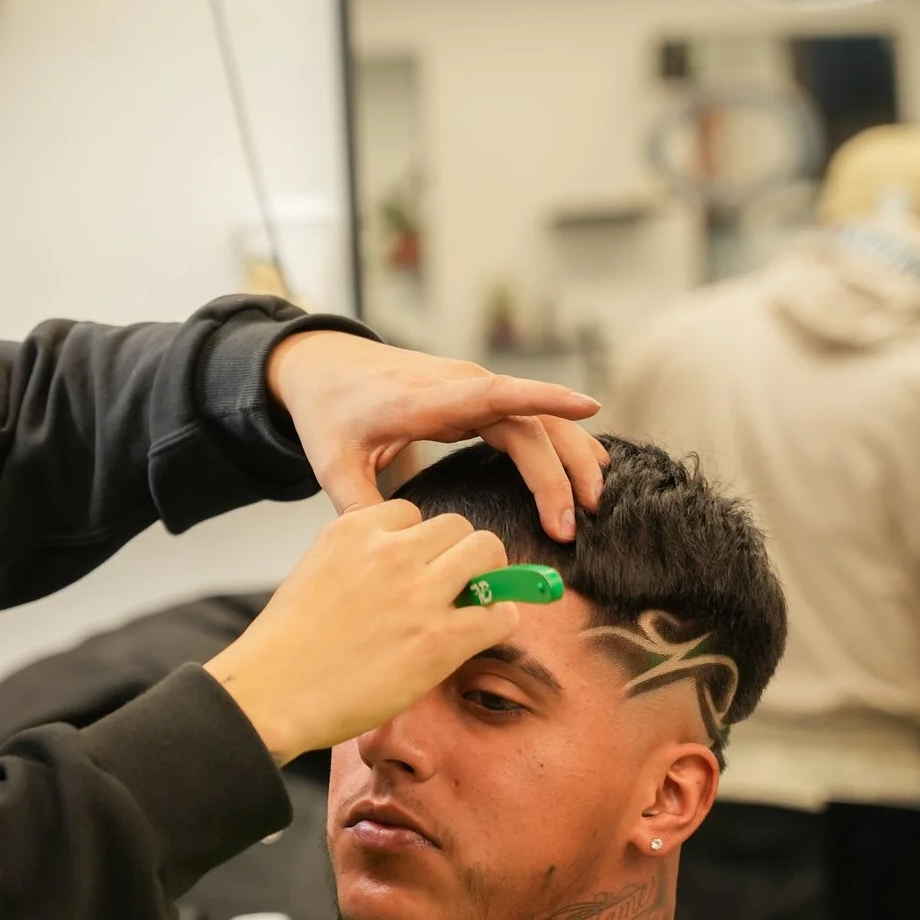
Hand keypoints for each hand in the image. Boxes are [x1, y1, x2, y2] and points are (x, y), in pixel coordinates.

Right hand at [206, 502, 514, 762]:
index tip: (411, 572)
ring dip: (487, 577)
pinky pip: (500, 611)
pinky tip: (476, 635)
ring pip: (488, 553)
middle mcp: (389, 551)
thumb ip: (358, 560)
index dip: (417, 545)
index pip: (411, 513)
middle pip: (458, 527)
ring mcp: (417, 593)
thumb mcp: (314, 573)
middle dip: (459, 554)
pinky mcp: (438, 638)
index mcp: (353, 530)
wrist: (269, 693)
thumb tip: (406, 570)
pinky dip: (498, 619)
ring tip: (470, 606)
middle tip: (452, 587)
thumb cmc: (285, 647)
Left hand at [267, 330, 607, 541]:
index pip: (497, 394)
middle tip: (573, 526)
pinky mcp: (477, 400)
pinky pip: (529, 420)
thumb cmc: (329, 413)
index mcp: (427, 399)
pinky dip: (559, 444)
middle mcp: (461, 387)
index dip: (544, 397)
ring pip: (539, 421)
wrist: (325, 368)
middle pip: (529, 422)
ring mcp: (473, 390)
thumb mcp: (332, 462)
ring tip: (594, 504)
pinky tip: (588, 469)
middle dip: (557, 473)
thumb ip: (358, 506)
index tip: (589, 406)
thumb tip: (389, 551)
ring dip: (570, 459)